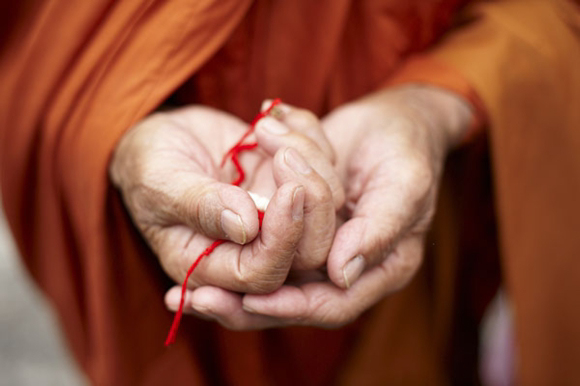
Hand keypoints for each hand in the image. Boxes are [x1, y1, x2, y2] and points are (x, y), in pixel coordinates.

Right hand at [110, 104, 342, 295]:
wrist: (163, 138)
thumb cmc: (148, 164)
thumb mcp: (160, 181)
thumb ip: (199, 206)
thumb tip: (244, 226)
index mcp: (211, 266)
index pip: (263, 275)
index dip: (283, 239)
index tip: (288, 191)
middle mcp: (252, 250)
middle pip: (310, 251)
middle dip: (312, 199)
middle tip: (285, 152)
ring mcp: (276, 218)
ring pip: (326, 207)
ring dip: (308, 157)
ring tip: (265, 125)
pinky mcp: (289, 186)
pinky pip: (325, 168)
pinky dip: (308, 134)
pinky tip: (274, 113)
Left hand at [170, 85, 471, 328]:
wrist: (390, 118)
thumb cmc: (405, 148)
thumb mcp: (403, 184)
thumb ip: (378, 230)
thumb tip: (341, 274)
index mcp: (380, 269)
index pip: (331, 304)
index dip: (290, 307)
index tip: (250, 301)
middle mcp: (345, 266)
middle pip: (291, 297)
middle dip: (245, 293)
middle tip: (195, 296)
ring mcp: (318, 245)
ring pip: (270, 265)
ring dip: (243, 240)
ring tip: (198, 256)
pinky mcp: (296, 223)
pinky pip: (263, 236)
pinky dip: (241, 224)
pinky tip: (202, 239)